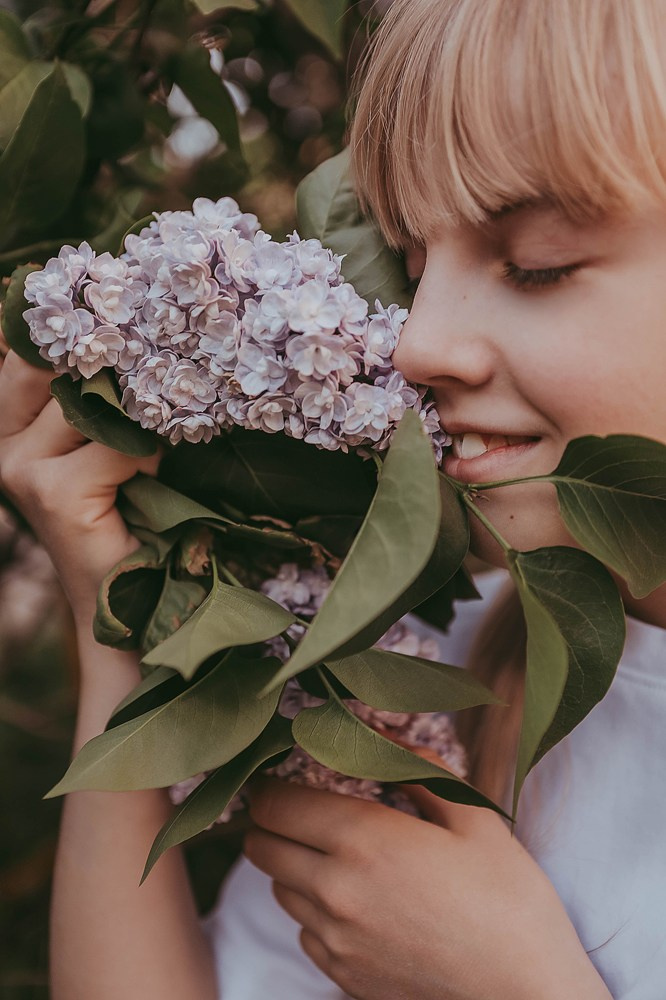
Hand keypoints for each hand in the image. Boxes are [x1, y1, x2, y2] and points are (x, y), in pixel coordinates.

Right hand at [0, 350, 158, 627]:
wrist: (123, 594)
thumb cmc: (122, 511)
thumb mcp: (99, 443)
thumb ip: (91, 398)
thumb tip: (125, 338)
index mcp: (7, 423)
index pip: (29, 353)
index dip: (76, 336)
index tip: (117, 322)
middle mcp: (3, 442)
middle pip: (57, 369)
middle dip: (108, 375)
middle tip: (151, 382)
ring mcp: (21, 467)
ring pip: (92, 406)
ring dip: (135, 424)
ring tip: (149, 455)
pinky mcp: (54, 493)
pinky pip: (119, 446)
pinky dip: (148, 459)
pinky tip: (149, 481)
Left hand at [244, 775, 612, 999]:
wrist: (528, 994)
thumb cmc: (508, 899)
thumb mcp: (471, 816)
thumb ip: (416, 767)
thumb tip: (378, 733)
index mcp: (363, 840)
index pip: (275, 804)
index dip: (273, 784)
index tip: (290, 774)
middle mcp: (335, 891)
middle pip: (261, 845)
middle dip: (273, 820)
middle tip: (304, 807)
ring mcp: (335, 940)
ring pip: (279, 888)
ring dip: (294, 864)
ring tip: (336, 852)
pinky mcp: (343, 976)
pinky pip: (304, 931)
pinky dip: (316, 910)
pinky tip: (358, 900)